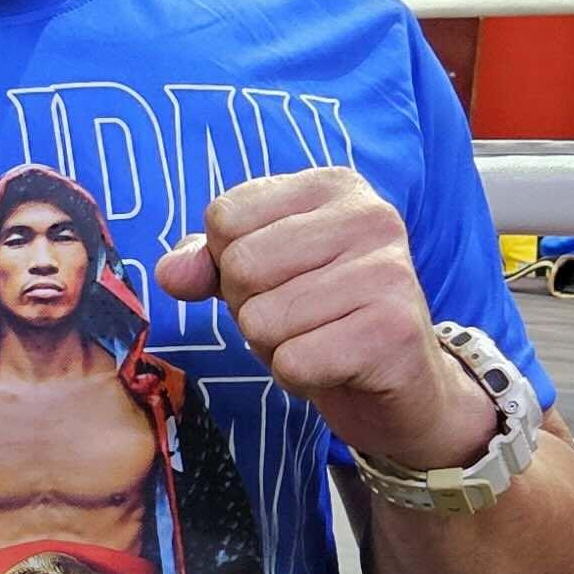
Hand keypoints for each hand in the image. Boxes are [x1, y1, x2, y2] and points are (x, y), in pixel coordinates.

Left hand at [155, 167, 494, 473]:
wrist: (401, 386)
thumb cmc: (322, 320)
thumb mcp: (257, 279)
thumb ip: (208, 263)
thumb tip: (171, 273)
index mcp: (333, 187)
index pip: (225, 217)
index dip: (229, 264)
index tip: (279, 279)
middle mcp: (370, 216)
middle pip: (241, 267)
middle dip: (250, 309)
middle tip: (299, 319)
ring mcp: (388, 270)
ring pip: (262, 320)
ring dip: (276, 348)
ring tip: (320, 341)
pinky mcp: (393, 331)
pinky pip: (292, 362)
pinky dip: (300, 377)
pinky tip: (336, 367)